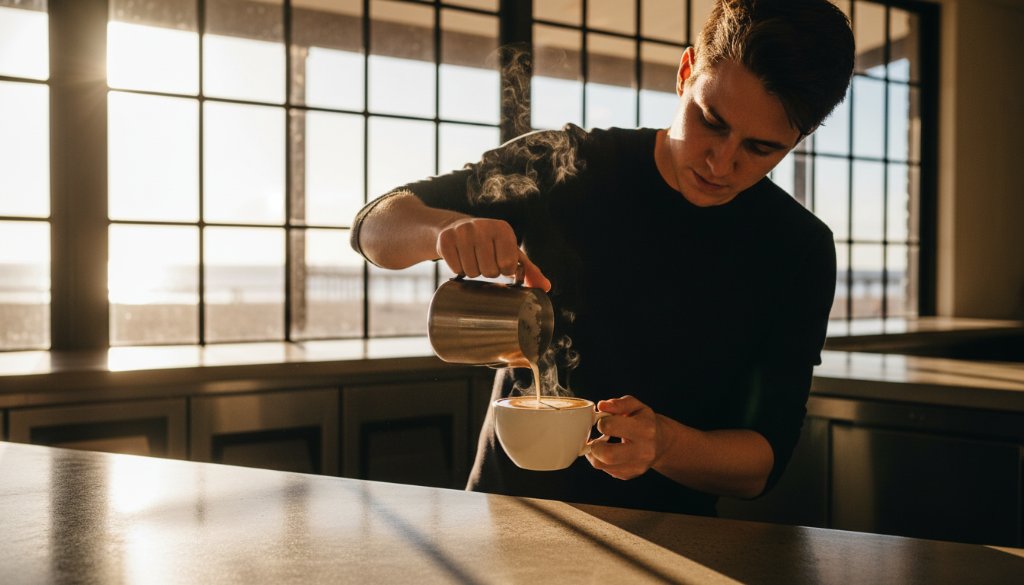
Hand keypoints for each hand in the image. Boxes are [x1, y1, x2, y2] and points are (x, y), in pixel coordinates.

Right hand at [435, 217, 550, 290]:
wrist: (458, 228)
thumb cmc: (490, 244)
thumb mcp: (510, 253)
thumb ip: (529, 270)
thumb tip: (546, 287)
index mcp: (503, 229)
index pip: (508, 265)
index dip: (504, 270)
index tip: (500, 262)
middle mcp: (483, 226)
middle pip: (489, 271)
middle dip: (488, 272)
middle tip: (484, 261)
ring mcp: (462, 231)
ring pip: (472, 272)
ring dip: (473, 272)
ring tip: (472, 259)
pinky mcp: (445, 239)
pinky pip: (455, 269)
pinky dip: (458, 269)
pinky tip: (460, 258)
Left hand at [585, 395, 663, 479]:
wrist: (660, 443)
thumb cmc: (645, 422)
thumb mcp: (636, 406)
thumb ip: (619, 404)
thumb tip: (602, 405)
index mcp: (645, 429)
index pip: (610, 426)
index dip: (601, 422)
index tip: (603, 422)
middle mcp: (643, 450)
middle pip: (608, 454)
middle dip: (594, 445)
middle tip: (596, 439)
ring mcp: (637, 466)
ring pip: (602, 465)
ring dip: (593, 454)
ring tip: (598, 445)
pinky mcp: (630, 475)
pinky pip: (606, 470)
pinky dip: (602, 461)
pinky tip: (608, 452)